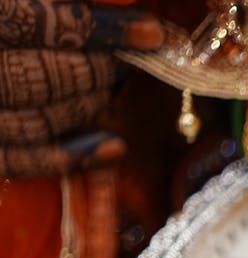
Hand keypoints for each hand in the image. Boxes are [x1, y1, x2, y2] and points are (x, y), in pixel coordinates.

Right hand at [0, 0, 162, 176]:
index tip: (150, 32)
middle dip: (98, 71)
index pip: (41, 25)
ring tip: (113, 88)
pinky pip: (17, 160)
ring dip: (89, 107)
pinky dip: (69, 157)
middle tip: (128, 61)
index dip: (102, 30)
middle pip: (44, 77)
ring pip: (38, 120)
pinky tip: (112, 147)